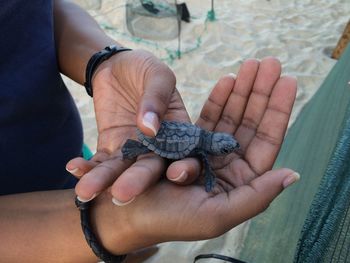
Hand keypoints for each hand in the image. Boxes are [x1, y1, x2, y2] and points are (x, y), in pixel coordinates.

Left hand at [67, 49, 191, 201]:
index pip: (186, 154)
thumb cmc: (144, 69)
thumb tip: (150, 128)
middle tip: (121, 195)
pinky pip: (99, 162)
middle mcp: (158, 148)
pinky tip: (74, 168)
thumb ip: (156, 98)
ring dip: (104, 182)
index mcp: (179, 131)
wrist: (116, 67)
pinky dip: (87, 168)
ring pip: (121, 170)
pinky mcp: (110, 148)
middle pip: (150, 169)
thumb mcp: (156, 74)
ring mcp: (132, 150)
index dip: (186, 168)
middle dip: (136, 182)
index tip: (176, 176)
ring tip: (85, 192)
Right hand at [93, 57, 298, 253]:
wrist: (127, 214)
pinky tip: (227, 80)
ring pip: (231, 116)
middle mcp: (227, 165)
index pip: (265, 142)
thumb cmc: (171, 219)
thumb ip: (256, 197)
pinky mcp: (188, 142)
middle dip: (261, 93)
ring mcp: (209, 151)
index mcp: (239, 182)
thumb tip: (292, 174)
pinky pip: (208, 117)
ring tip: (252, 64)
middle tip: (271, 62)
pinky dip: (218, 99)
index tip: (288, 82)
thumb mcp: (217, 216)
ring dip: (242, 90)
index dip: (278, 112)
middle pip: (251, 124)